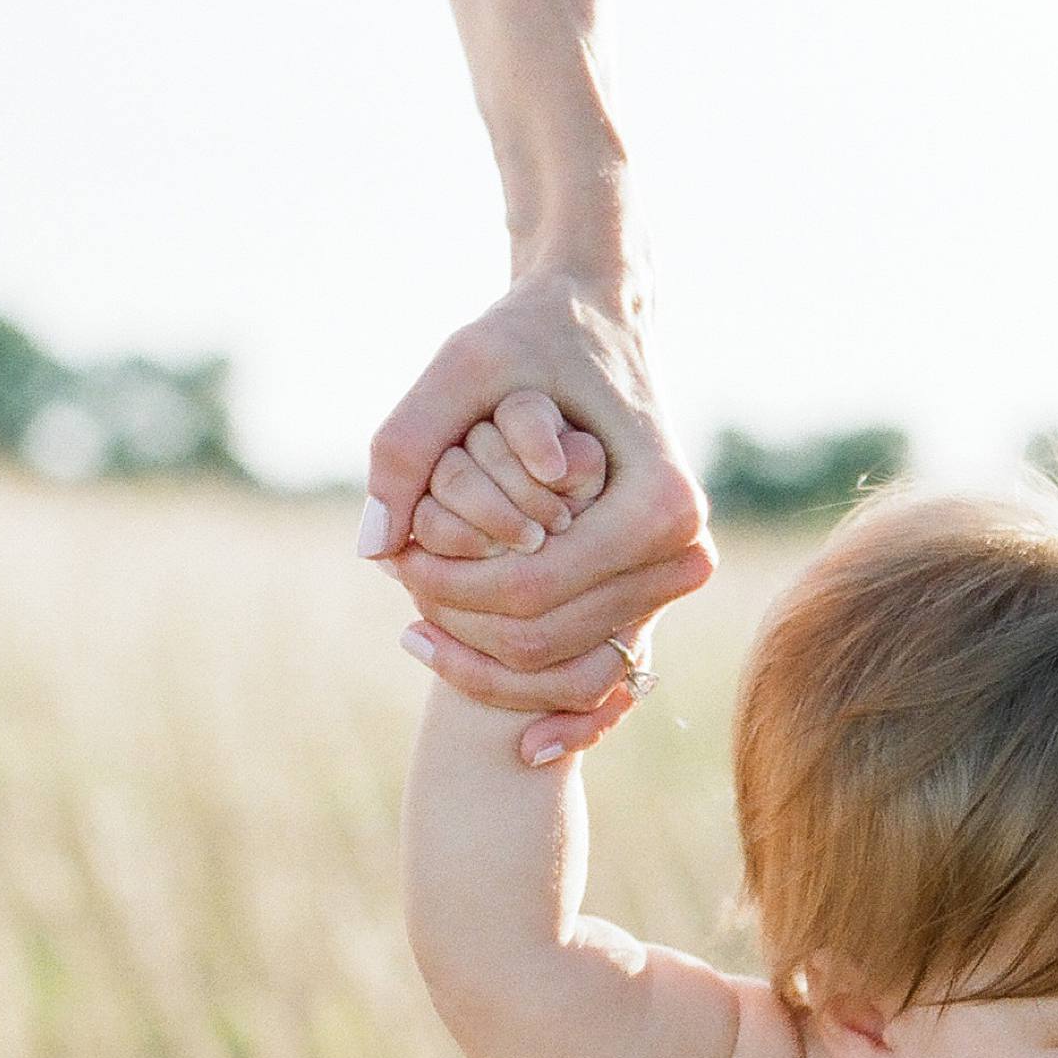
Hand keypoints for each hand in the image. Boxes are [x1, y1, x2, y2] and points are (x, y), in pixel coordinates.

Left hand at [366, 264, 716, 716]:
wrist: (596, 319)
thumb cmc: (530, 335)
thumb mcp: (463, 362)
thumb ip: (406, 443)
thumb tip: (375, 549)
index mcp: (656, 503)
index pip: (534, 589)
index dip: (454, 591)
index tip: (400, 565)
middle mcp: (683, 550)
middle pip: (552, 641)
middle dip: (466, 633)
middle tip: (404, 594)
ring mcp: (674, 578)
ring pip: (570, 670)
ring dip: (490, 666)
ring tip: (420, 624)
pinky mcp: (653, 591)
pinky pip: (604, 675)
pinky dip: (557, 711)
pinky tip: (515, 738)